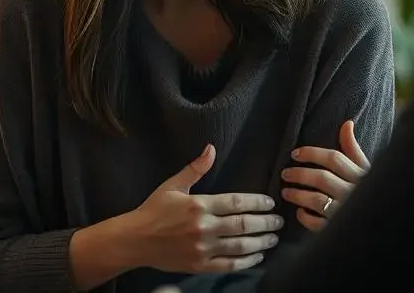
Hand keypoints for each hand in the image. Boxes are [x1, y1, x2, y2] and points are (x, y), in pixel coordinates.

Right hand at [125, 144, 282, 273]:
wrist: (135, 240)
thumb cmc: (153, 210)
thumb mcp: (172, 185)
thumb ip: (195, 169)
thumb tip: (211, 148)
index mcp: (198, 205)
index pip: (237, 203)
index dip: (257, 203)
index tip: (270, 203)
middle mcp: (203, 227)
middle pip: (244, 225)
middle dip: (265, 223)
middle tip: (278, 221)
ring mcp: (203, 249)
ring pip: (240, 246)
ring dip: (261, 242)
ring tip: (273, 238)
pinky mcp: (200, 265)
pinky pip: (230, 264)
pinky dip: (247, 261)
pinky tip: (258, 256)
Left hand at [281, 119, 369, 230]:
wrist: (383, 224)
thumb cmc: (370, 191)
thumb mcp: (365, 169)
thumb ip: (353, 148)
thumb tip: (347, 123)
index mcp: (360, 175)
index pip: (334, 158)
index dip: (311, 153)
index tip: (294, 154)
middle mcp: (353, 192)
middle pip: (321, 178)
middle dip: (299, 174)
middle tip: (285, 174)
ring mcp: (346, 211)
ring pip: (316, 199)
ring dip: (297, 195)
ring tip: (285, 192)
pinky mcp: (338, 229)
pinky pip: (317, 223)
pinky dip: (305, 217)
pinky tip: (300, 212)